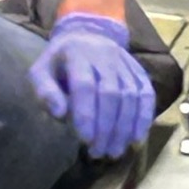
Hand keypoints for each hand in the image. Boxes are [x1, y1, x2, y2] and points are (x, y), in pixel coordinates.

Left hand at [30, 9, 153, 158]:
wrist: (87, 36)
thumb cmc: (59, 63)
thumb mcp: (41, 72)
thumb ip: (45, 92)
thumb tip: (59, 114)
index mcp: (76, 54)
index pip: (85, 85)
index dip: (87, 113)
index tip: (85, 140)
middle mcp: (104, 55)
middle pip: (111, 93)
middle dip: (107, 127)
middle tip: (100, 152)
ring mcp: (125, 62)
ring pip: (132, 96)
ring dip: (125, 127)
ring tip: (114, 151)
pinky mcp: (139, 70)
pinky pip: (147, 94)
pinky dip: (144, 117)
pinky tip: (136, 138)